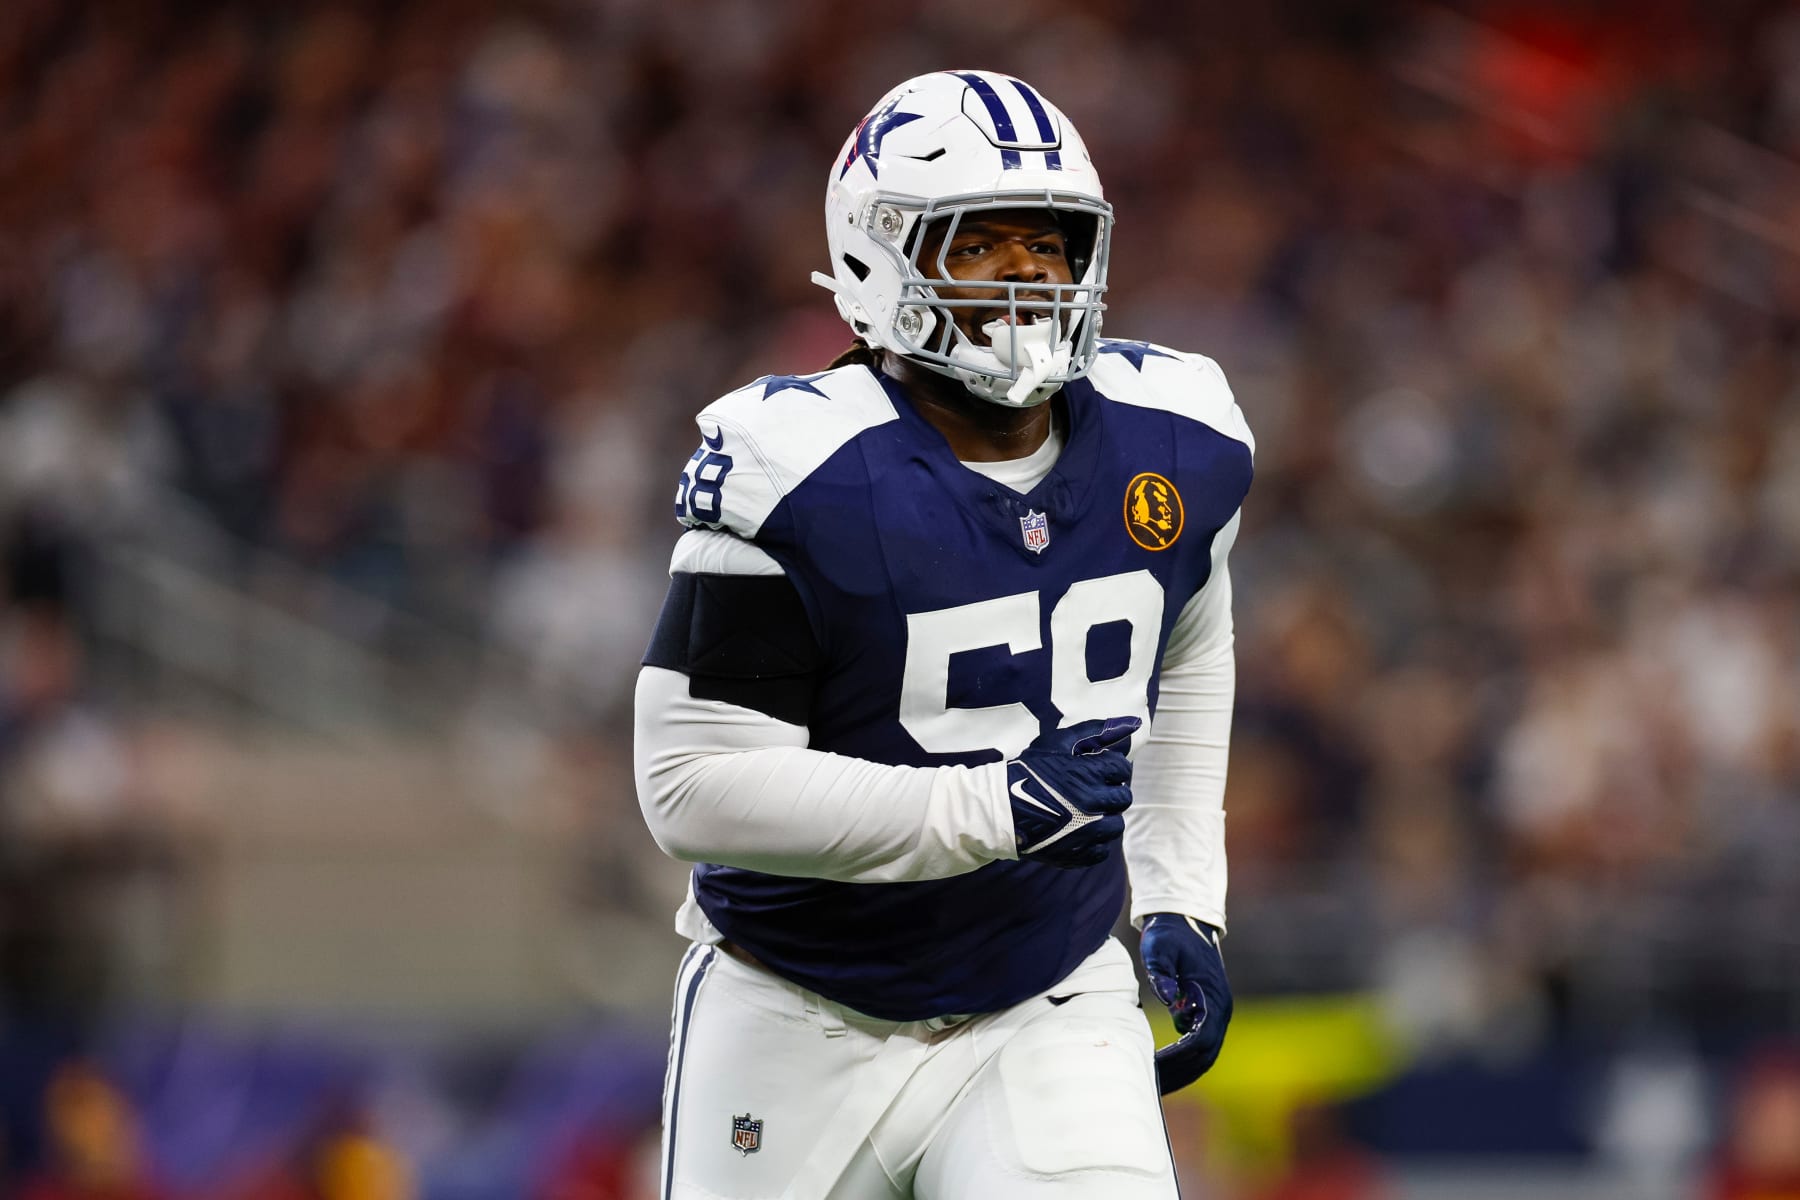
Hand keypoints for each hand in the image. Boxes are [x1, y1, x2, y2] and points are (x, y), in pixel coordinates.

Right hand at [1006, 717, 1139, 868]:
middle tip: (1090, 791)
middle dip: (1110, 792)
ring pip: (1116, 826)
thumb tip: (1132, 723)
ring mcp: (1088, 833)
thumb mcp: (1058, 743)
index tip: (1097, 771)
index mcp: (1091, 774)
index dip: (1111, 768)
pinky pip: (1102, 851)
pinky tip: (1077, 832)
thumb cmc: (1030, 771)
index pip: (1123, 770)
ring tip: (1085, 813)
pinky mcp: (1079, 855)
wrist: (1001, 810)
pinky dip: (1093, 843)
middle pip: (1124, 798)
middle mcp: (1094, 804)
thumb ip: (1096, 732)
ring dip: (1105, 818)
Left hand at [1140, 913, 1231, 1093]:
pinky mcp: (1208, 1015)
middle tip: (1148, 1086)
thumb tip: (1168, 999)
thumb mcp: (1158, 946)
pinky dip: (1183, 1063)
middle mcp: (1221, 1011)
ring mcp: (1217, 1015)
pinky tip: (1160, 1071)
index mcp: (1213, 997)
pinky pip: (1199, 1047)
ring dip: (1182, 1074)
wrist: (1186, 920)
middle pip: (1204, 1056)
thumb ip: (1161, 972)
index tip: (1151, 1066)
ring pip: (1204, 1057)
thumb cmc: (1169, 934)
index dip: (1176, 1057)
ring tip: (1153, 1086)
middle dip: (1178, 1074)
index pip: (1199, 1039)